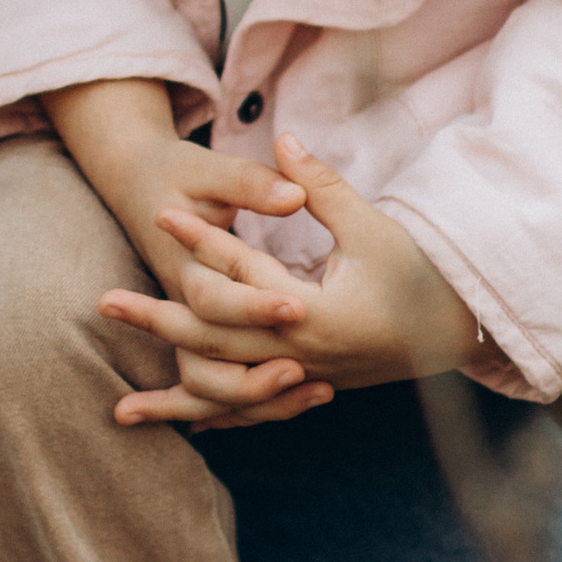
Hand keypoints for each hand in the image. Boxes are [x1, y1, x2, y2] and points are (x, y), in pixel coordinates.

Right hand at [42, 76, 324, 420]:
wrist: (131, 183)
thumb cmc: (173, 173)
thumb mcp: (209, 172)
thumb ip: (252, 183)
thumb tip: (293, 195)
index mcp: (184, 265)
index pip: (218, 300)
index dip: (257, 306)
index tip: (297, 309)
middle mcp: (185, 304)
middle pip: (216, 357)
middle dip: (264, 376)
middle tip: (313, 376)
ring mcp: (188, 327)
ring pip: (211, 389)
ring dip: (260, 398)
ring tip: (321, 391)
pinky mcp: (199, 338)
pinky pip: (219, 391)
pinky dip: (254, 404)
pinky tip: (306, 397)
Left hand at [104, 130, 476, 428]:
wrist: (458, 329)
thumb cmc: (420, 272)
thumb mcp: (372, 226)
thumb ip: (321, 187)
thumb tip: (284, 136)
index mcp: (314, 313)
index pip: (241, 273)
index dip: (200, 238)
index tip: (160, 213)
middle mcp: (301, 356)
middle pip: (212, 341)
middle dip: (156, 322)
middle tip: (103, 302)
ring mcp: (303, 381)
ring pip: (225, 395)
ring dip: (172, 400)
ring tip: (119, 408)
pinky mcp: (309, 390)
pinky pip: (252, 414)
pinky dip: (215, 418)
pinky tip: (180, 424)